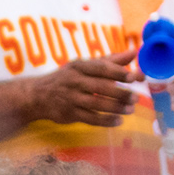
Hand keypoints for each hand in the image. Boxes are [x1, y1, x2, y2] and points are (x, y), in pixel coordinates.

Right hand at [21, 49, 137, 127]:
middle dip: (120, 93)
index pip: (101, 68)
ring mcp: (71, 98)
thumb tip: (135, 52)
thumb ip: (111, 61)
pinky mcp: (69, 114)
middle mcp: (74, 81)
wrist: (37, 95)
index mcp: (80, 66)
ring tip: (130, 110)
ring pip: (97, 104)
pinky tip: (118, 121)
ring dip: (115, 108)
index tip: (134, 77)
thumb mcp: (85, 66)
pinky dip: (105, 121)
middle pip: (101, 87)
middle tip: (136, 98)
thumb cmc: (67, 78)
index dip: (119, 72)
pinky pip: (90, 118)